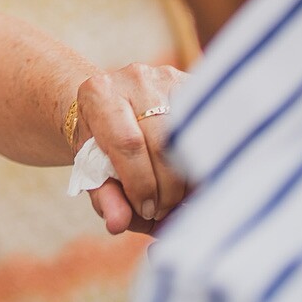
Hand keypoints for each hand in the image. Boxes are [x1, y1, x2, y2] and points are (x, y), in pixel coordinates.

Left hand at [73, 63, 187, 234]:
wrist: (112, 106)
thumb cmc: (101, 145)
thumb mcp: (94, 170)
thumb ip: (104, 196)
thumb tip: (118, 223)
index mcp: (99, 94)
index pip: (127, 144)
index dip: (141, 184)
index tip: (146, 211)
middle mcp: (133, 78)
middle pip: (163, 143)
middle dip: (166, 189)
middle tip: (163, 210)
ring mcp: (167, 78)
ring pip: (190, 138)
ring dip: (188, 179)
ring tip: (176, 198)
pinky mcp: (193, 85)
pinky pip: (207, 129)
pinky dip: (204, 161)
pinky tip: (194, 179)